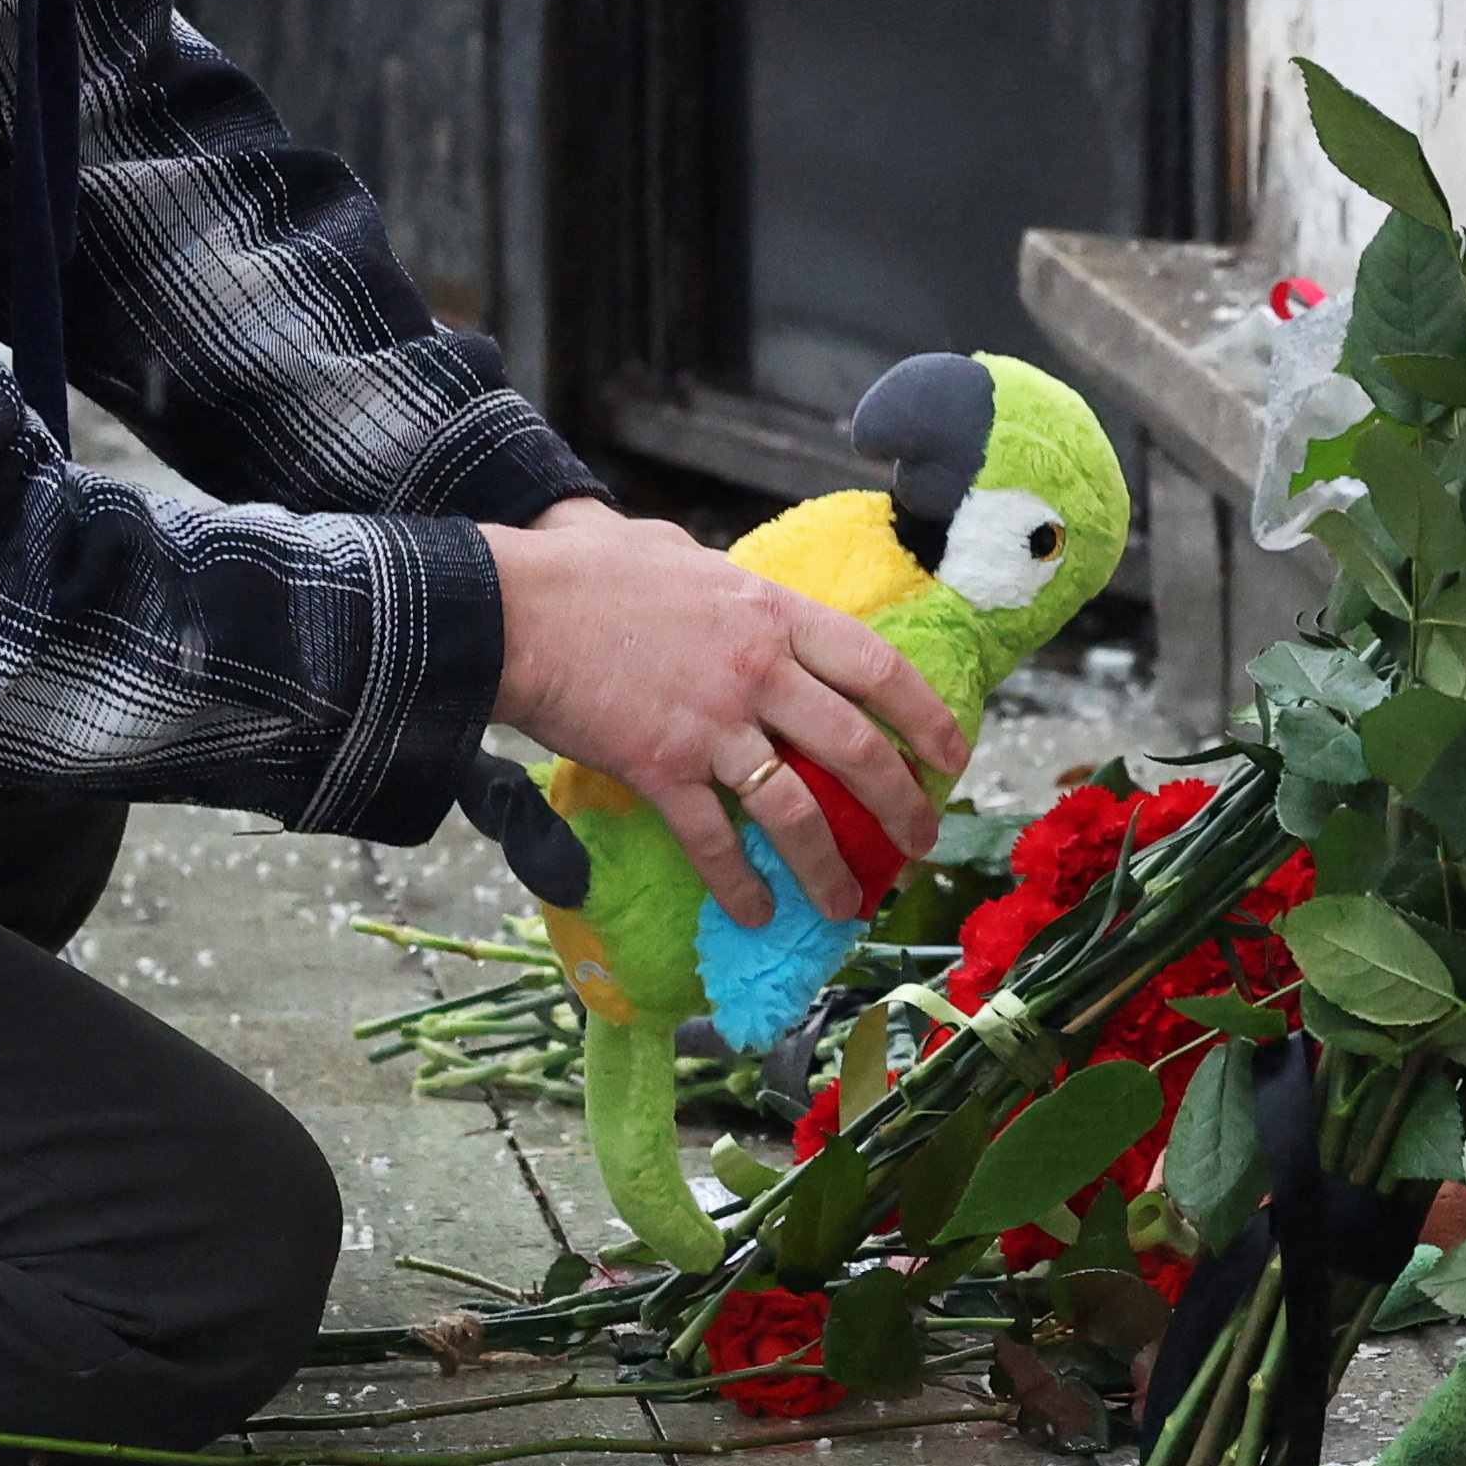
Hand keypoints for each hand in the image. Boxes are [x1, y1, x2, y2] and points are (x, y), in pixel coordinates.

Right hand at [483, 496, 967, 932]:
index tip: (952, 753)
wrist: (513, 608)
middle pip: (856, 747)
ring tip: (849, 904)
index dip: (926, 716)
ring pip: (798, 809)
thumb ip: (721, 583)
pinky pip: (717, 841)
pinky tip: (757, 911)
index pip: (877, 666)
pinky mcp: (663, 769)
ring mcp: (713, 723)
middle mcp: (759, 669)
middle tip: (921, 842)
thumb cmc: (588, 572)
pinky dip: (741, 883)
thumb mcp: (677, 554)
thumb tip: (729, 587)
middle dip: (902, 804)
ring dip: (830, 865)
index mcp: (771, 612)